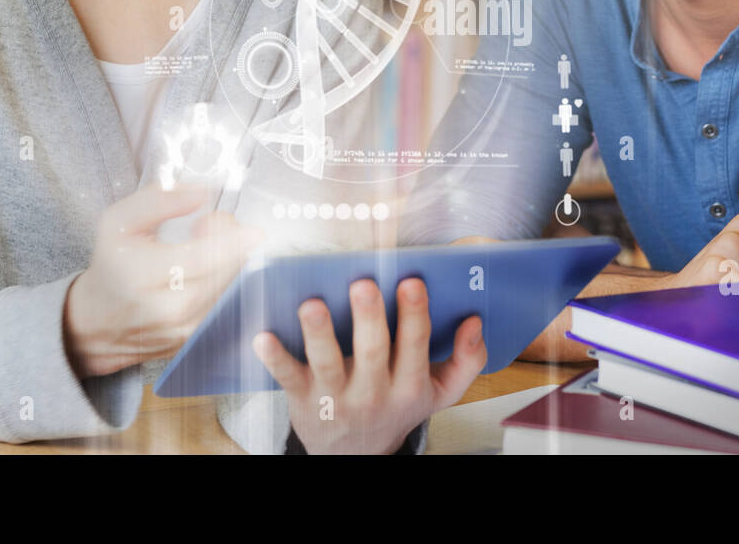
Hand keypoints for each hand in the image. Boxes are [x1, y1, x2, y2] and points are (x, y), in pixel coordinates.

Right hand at [63, 184, 264, 378]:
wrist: (96, 322)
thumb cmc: (113, 266)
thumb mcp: (119, 222)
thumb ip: (159, 200)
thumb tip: (202, 193)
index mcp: (140, 275)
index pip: (200, 259)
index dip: (231, 242)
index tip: (253, 231)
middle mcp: (164, 309)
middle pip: (223, 274)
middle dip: (232, 246)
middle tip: (216, 228)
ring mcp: (182, 331)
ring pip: (229, 291)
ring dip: (232, 264)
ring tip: (209, 248)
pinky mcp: (193, 340)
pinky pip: (226, 308)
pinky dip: (227, 284)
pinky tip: (211, 271)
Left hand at [254, 277, 486, 453]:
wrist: (356, 455)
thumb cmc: (397, 407)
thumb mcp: (441, 394)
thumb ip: (467, 360)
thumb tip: (475, 322)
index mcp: (409, 386)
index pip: (415, 347)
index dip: (414, 315)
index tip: (411, 282)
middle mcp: (373, 393)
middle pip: (372, 352)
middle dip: (369, 318)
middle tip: (363, 285)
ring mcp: (335, 396)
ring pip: (327, 363)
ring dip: (319, 333)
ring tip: (312, 305)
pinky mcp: (302, 399)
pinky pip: (287, 378)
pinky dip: (275, 358)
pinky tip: (263, 336)